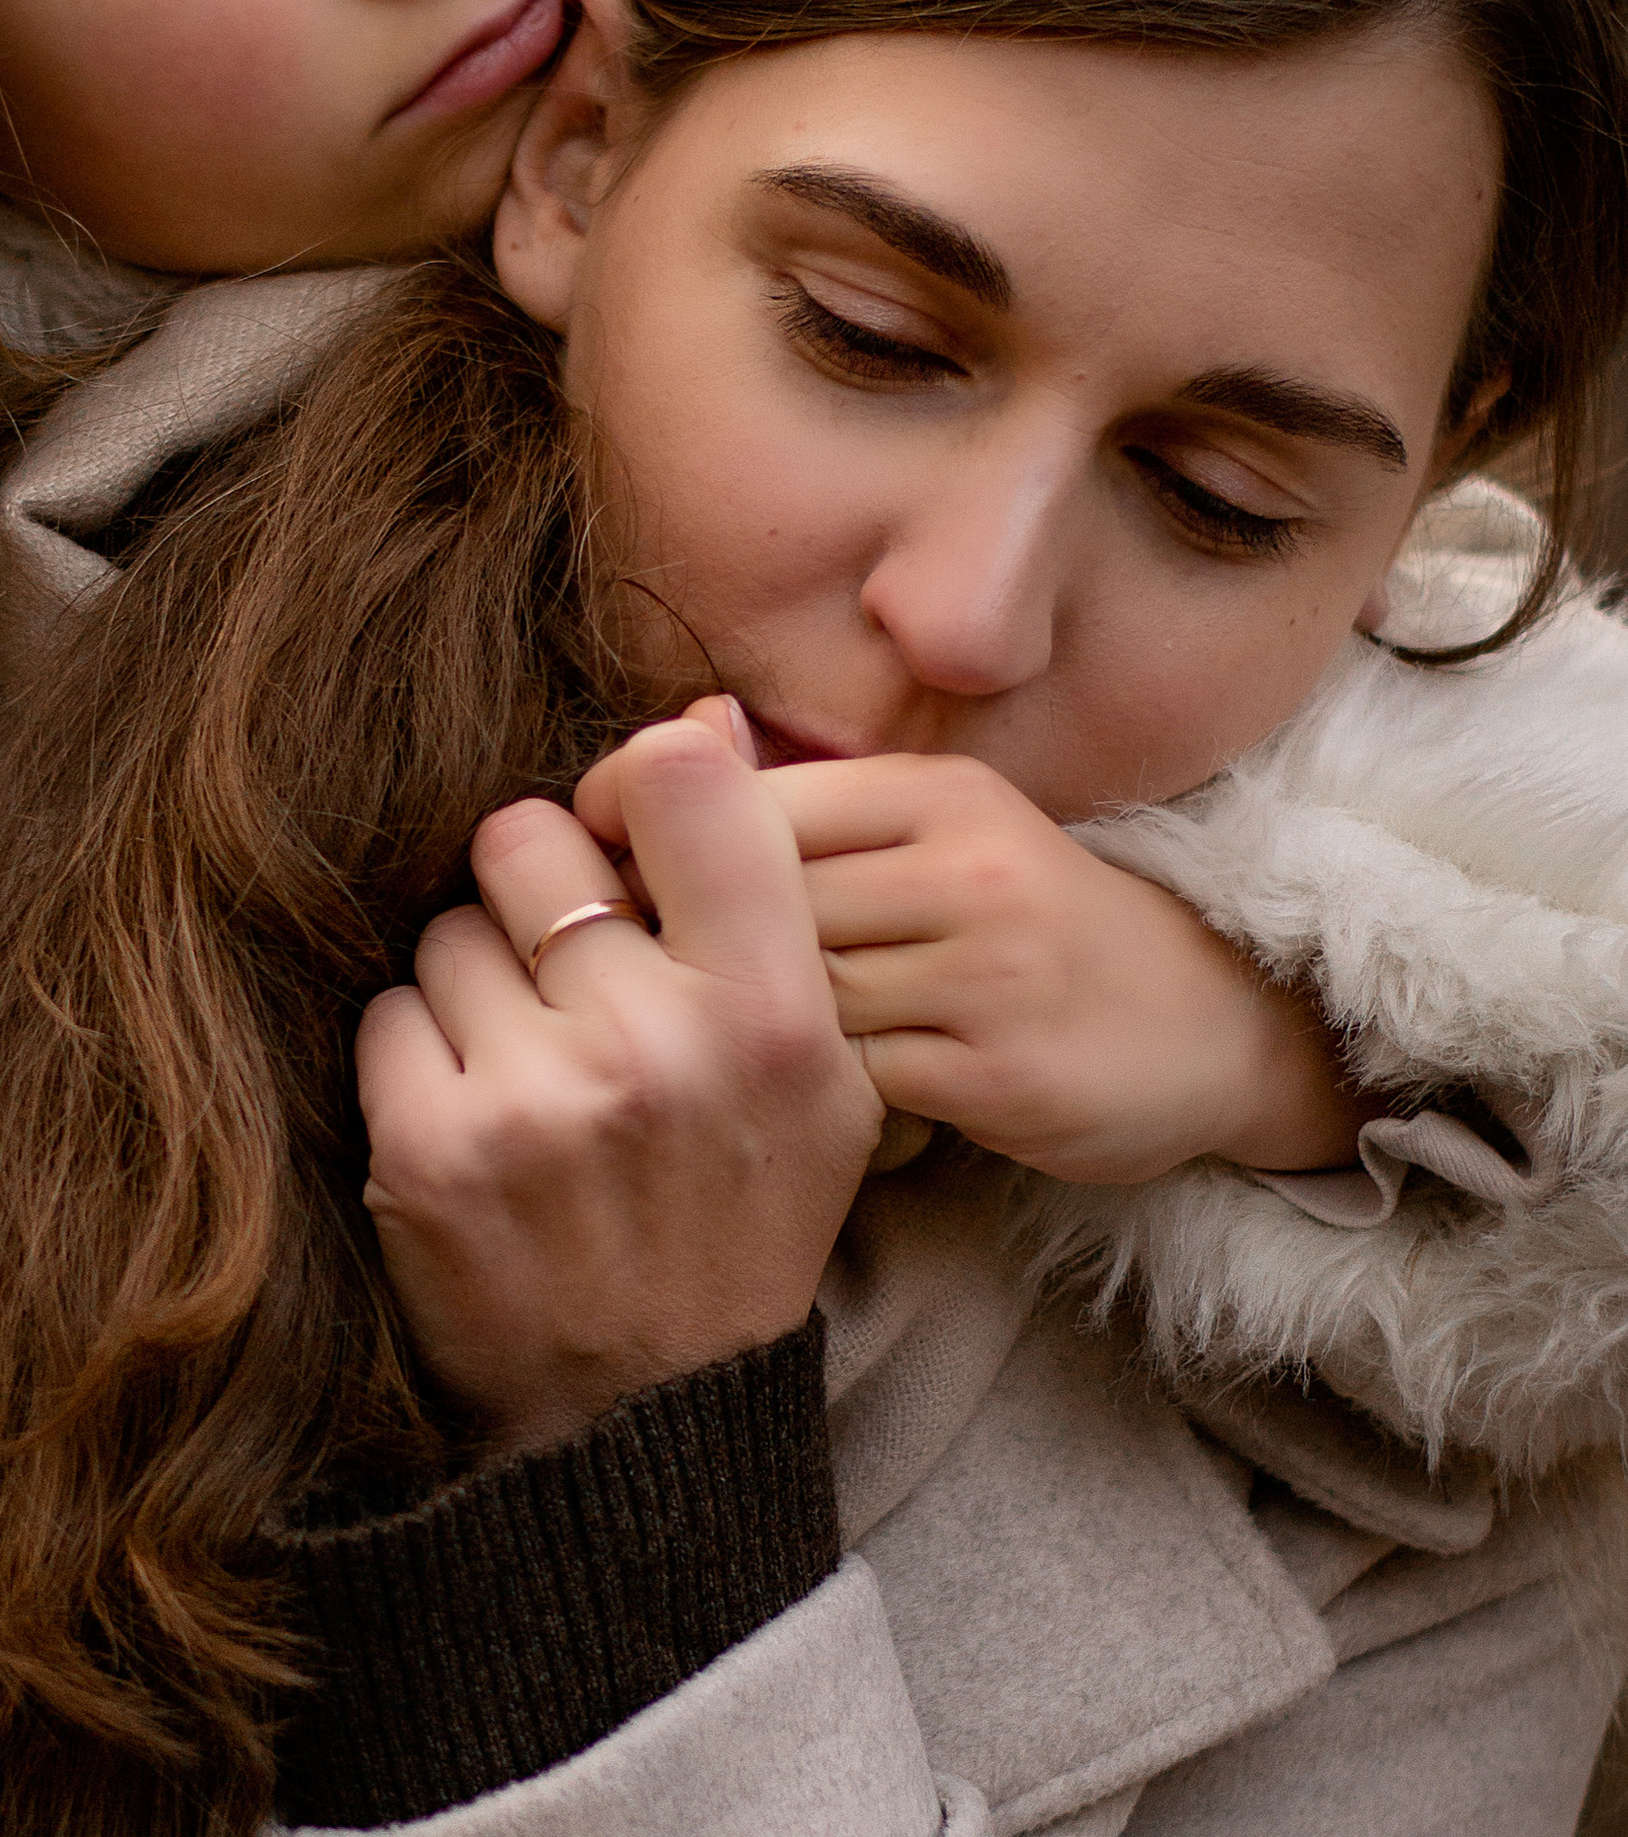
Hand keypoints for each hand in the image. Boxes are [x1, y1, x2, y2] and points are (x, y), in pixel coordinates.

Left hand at [357, 707, 880, 1452]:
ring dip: (476, 986)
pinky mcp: (430, 1150)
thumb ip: (761, 901)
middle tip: (568, 980)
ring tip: (532, 1073)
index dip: (634, 786)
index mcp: (775, 1012)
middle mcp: (658, 1043)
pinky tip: (478, 1123)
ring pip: (449, 929)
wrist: (647, 1423)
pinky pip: (389, 1013)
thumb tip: (696, 719)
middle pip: (529, 836)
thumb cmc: (739, 1222)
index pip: (681, 778)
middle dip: (535, 892)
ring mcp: (536, 1098)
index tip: (627, 843)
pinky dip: (420, 1058)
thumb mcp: (818, 1078)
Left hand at [719, 751, 1365, 1185]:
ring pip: (800, 996)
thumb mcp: (949, 832)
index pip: (758, 805)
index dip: (669, 851)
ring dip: (761, 1026)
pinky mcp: (997, 1075)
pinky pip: (852, 1078)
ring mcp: (991, 976)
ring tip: (738, 1038)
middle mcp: (971, 871)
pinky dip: (822, 1088)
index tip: (625, 890)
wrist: (1212, 1028)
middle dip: (699, 949)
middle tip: (657, 982)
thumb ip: (822, 805)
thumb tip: (674, 744)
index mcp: (947, 793)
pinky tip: (819, 1091)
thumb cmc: (1037, 927)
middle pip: (765, 905)